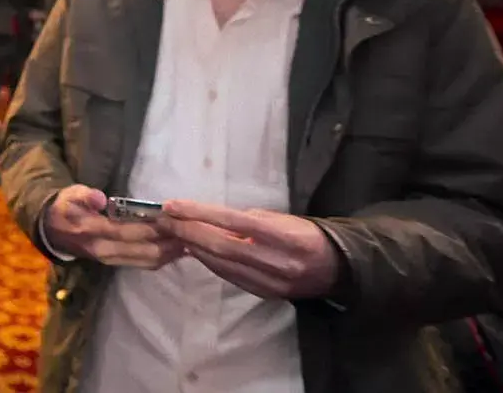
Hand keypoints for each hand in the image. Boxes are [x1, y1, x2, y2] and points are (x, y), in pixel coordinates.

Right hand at [43, 185, 184, 269]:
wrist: (53, 231)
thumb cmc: (66, 208)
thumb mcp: (70, 195)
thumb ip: (84, 195)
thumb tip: (99, 198)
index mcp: (93, 232)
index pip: (127, 232)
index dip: (150, 227)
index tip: (171, 219)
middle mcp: (104, 250)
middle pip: (142, 251)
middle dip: (167, 243)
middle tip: (189, 232)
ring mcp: (111, 260)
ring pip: (146, 261)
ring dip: (169, 253)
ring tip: (189, 241)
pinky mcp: (117, 263)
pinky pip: (143, 264)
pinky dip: (162, 258)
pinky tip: (176, 250)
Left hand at [160, 200, 341, 299]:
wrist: (337, 269)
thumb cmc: (306, 235)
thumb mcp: (283, 219)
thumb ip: (250, 220)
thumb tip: (211, 219)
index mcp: (286, 238)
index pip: (234, 222)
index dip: (200, 214)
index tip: (173, 206)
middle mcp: (279, 263)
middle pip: (223, 247)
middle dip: (189, 232)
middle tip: (165, 220)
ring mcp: (272, 283)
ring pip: (223, 265)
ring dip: (194, 248)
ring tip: (174, 233)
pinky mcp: (266, 295)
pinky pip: (231, 277)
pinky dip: (210, 262)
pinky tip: (195, 250)